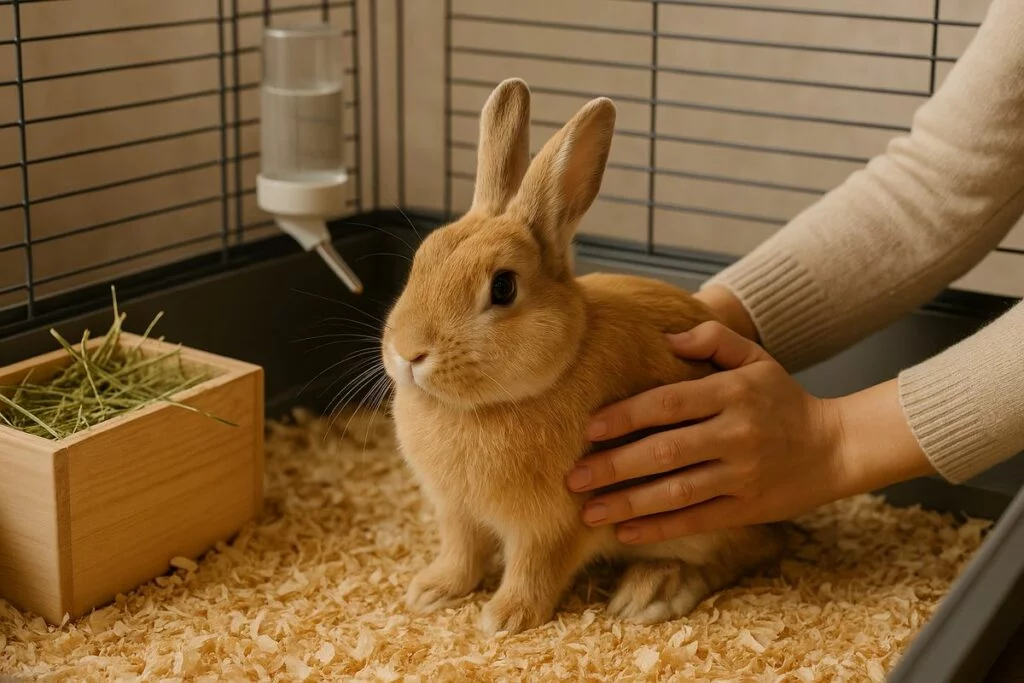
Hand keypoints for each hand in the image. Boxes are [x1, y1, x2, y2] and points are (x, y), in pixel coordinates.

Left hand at [566, 321, 932, 543]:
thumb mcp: (755, 358)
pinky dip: (659, 527)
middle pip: (665, 452)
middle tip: (572, 476)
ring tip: (587, 510)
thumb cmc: (782, 398)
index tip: (587, 428)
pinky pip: (697, 519)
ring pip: (676, 491)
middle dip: (614, 466)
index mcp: (731, 392)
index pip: (668, 403)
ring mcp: (743, 474)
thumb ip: (712, 338)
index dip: (625, 416)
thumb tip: (665, 339)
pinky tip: (624, 531)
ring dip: (628, 503)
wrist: (836, 447)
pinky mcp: (748, 507)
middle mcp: (736, 433)